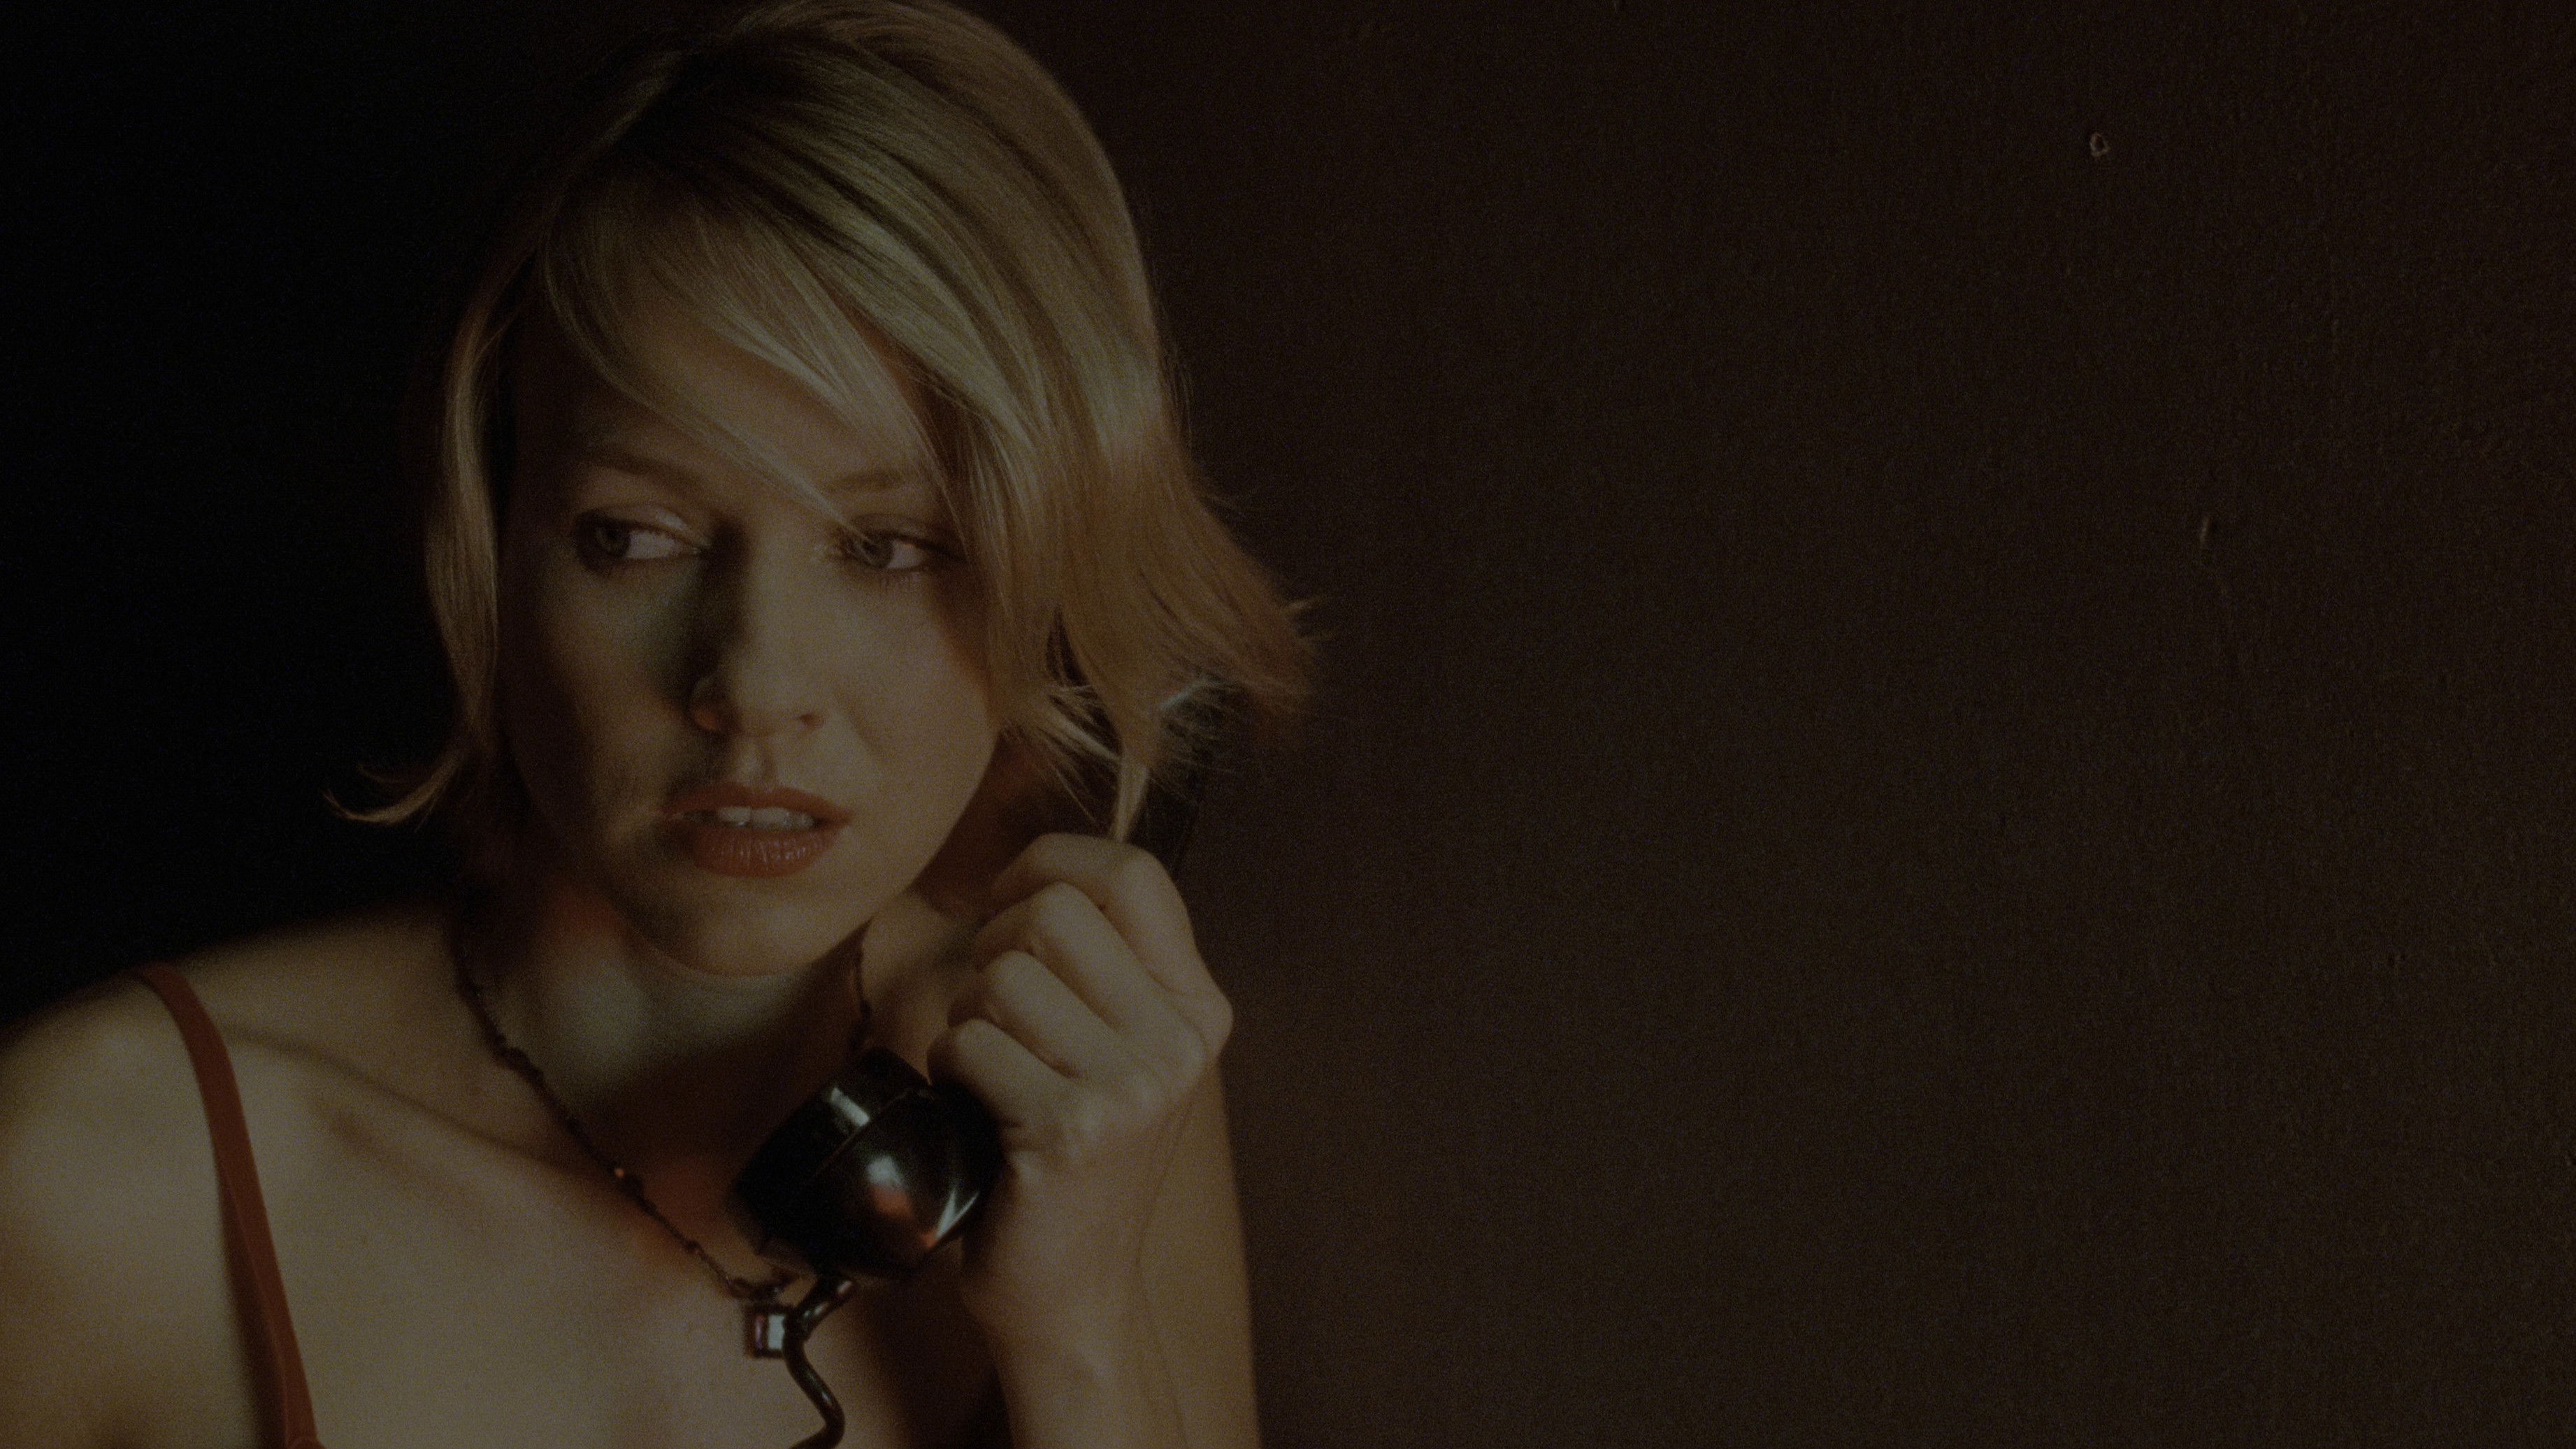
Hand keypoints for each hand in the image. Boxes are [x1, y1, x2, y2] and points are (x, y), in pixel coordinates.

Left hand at [927, 832, 1231, 1357]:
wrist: (1073, 1297)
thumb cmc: (1074, 1163)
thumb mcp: (1120, 1054)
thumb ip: (1102, 969)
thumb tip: (1030, 874)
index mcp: (1196, 1008)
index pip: (1132, 872)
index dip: (1050, 861)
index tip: (1005, 899)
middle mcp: (1178, 1042)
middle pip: (1054, 910)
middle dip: (994, 946)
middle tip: (993, 1011)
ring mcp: (1131, 1088)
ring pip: (1001, 976)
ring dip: (968, 1018)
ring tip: (991, 1073)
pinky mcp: (1070, 1130)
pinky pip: (969, 1044)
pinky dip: (949, 1071)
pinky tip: (976, 1113)